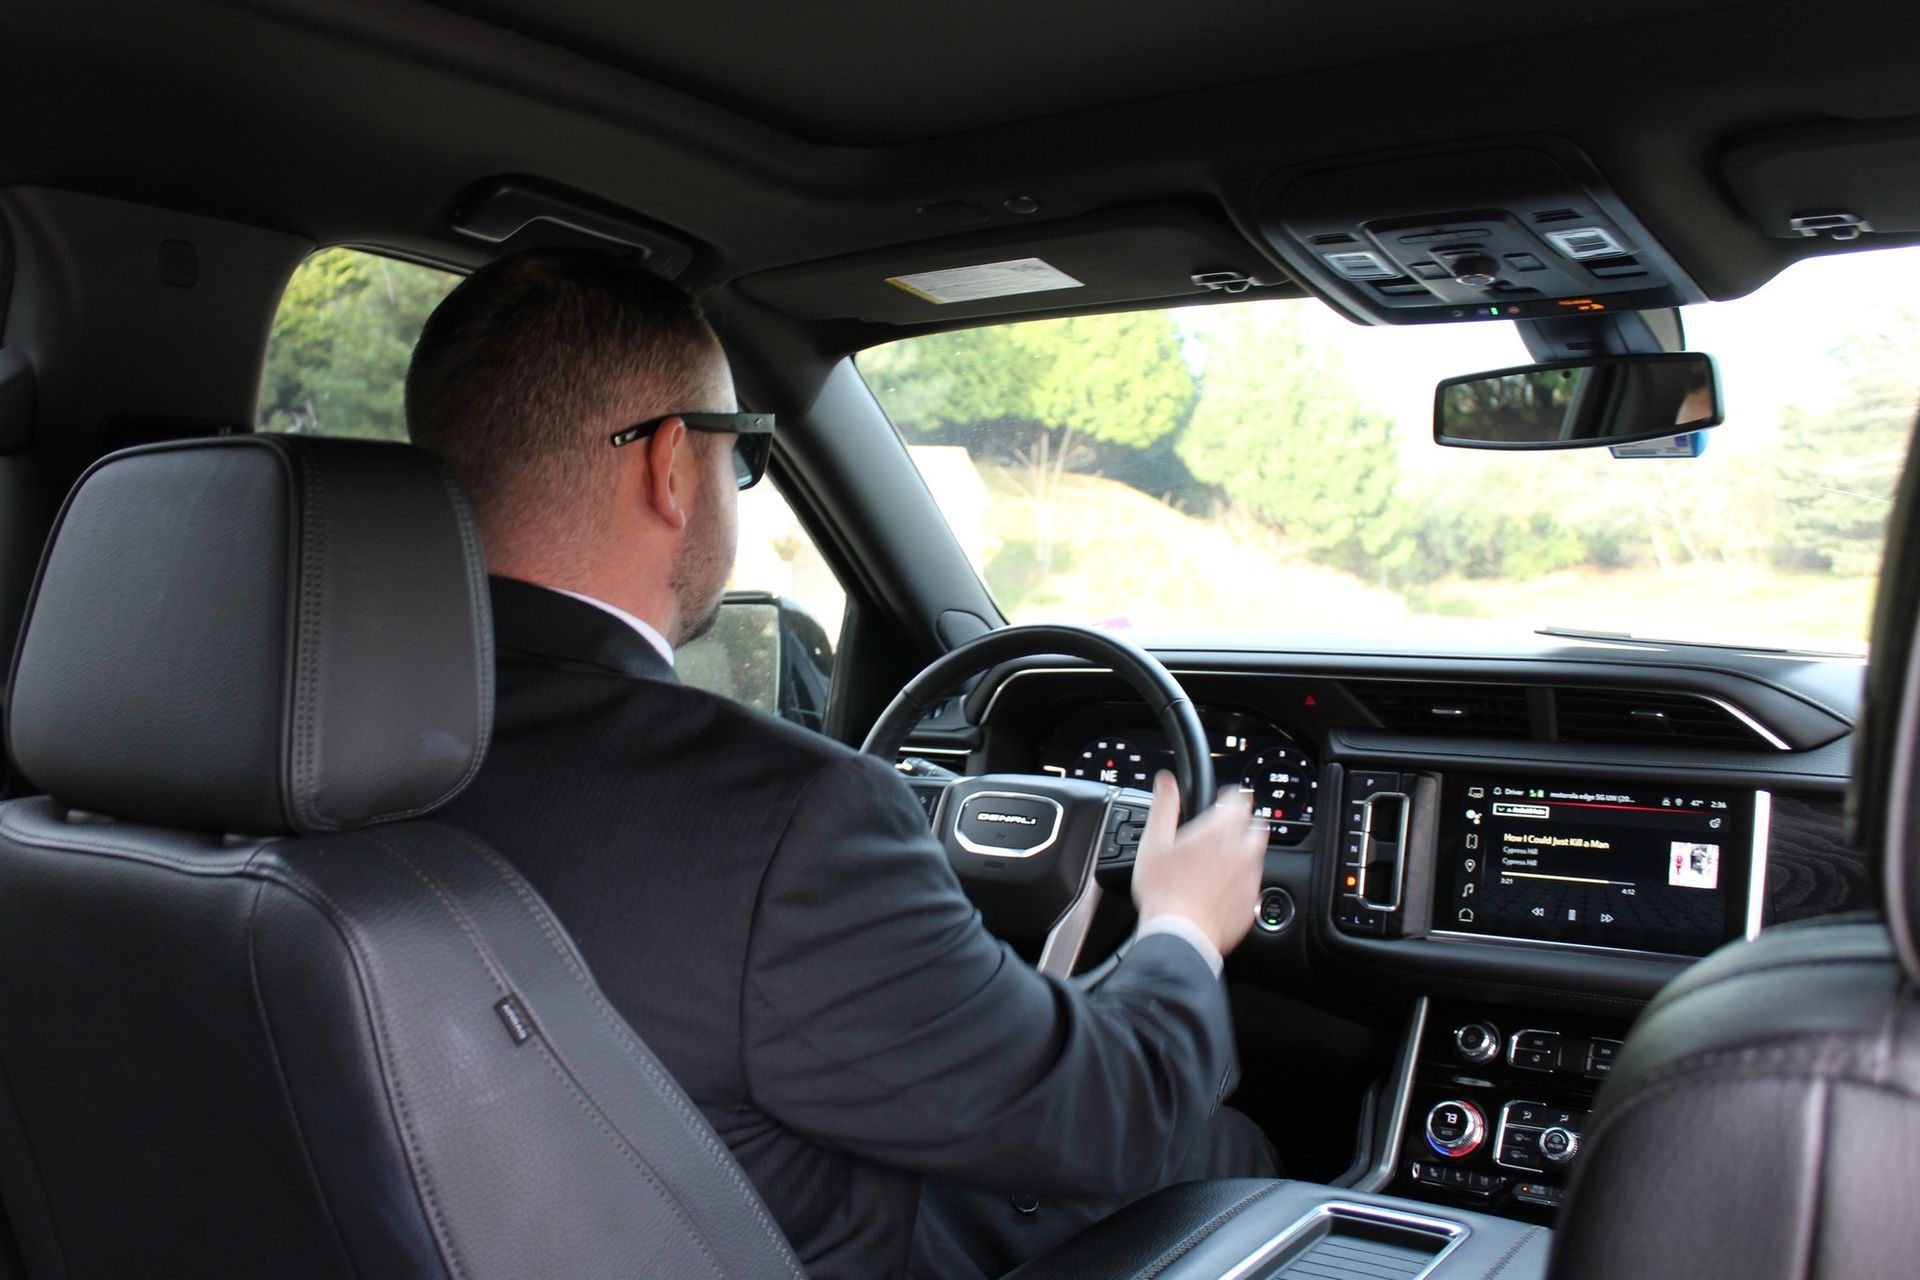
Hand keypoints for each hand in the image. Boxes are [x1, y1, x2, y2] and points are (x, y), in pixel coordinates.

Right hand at [1130, 770, 1267, 957]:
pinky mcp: (1250, 904)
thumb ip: (1164, 806)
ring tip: (1220, 861)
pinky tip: (1221, 889)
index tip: (1224, 799)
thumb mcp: (1154, 842)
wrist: (1179, 935)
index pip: (1239, 800)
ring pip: (1257, 857)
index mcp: (1219, 833)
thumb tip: (1166, 782)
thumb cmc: (1163, 891)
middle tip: (1225, 830)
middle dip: (1244, 823)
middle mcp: (1241, 853)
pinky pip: (1252, 885)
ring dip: (1244, 853)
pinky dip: (1241, 882)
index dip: (1231, 796)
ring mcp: (1249, 880)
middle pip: (1256, 826)